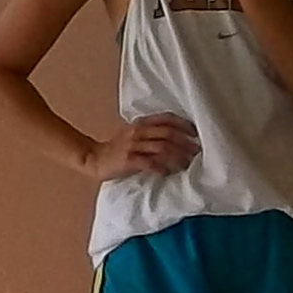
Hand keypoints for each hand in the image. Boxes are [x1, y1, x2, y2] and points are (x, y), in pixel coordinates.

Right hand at [83, 114, 201, 181]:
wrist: (95, 158)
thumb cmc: (118, 148)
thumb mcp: (134, 134)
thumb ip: (152, 133)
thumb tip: (178, 139)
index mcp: (142, 123)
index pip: (167, 118)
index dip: (184, 125)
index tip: (196, 134)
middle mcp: (139, 131)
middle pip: (168, 134)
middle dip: (186, 143)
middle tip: (197, 151)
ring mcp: (133, 145)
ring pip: (162, 148)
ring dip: (178, 157)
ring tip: (187, 164)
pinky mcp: (128, 160)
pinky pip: (149, 163)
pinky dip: (161, 168)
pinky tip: (167, 173)